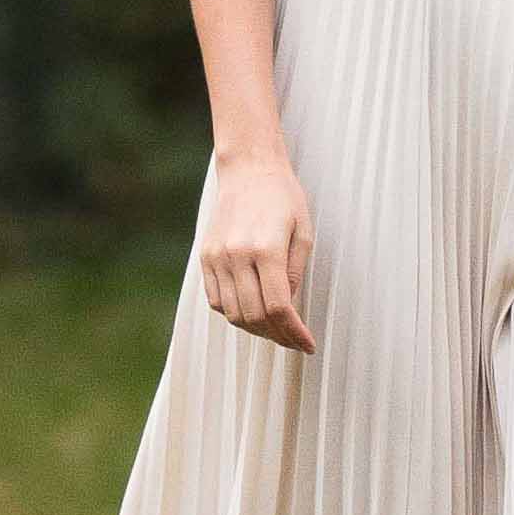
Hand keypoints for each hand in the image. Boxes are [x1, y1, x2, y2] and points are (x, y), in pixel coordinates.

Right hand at [199, 147, 316, 351]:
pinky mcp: (206, 256)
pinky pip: (215, 300)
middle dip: (277, 336)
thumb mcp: (303, 232)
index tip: (307, 345)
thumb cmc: (282, 197)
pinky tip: (251, 311)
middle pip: (254, 316)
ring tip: (274, 329)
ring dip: (255, 329)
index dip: (294, 333)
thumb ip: (295, 273)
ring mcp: (217, 257)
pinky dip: (233, 313)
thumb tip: (287, 307)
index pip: (278, 307)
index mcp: (265, 248)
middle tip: (293, 340)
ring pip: (232, 313)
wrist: (248, 169)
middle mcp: (236, 255)